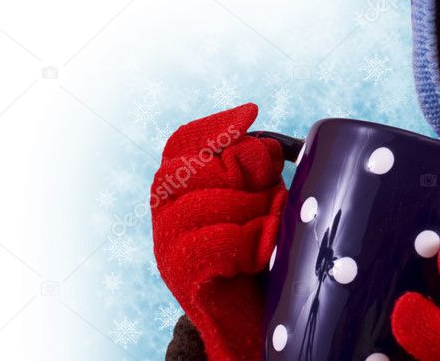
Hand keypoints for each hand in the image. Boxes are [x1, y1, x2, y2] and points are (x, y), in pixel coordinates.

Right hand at [151, 102, 286, 360]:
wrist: (252, 324)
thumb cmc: (262, 256)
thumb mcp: (262, 201)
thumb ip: (257, 172)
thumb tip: (269, 145)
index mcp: (179, 186)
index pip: (184, 141)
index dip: (217, 126)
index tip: (252, 114)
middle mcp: (164, 212)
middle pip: (204, 166)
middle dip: (249, 175)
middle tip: (273, 198)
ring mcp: (167, 244)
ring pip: (212, 202)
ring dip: (256, 210)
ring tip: (275, 227)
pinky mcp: (182, 275)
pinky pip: (220, 241)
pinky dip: (252, 241)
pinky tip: (266, 249)